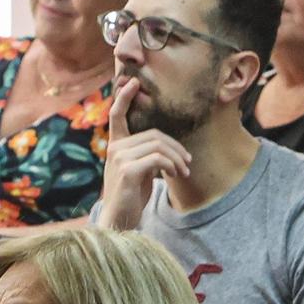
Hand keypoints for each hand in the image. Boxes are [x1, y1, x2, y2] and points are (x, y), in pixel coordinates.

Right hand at [97, 78, 189, 228]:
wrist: (119, 221)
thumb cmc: (131, 197)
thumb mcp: (139, 172)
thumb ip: (147, 156)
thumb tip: (169, 150)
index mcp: (116, 146)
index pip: (117, 115)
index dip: (124, 97)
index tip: (133, 82)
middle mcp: (115, 148)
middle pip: (154, 134)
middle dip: (176, 148)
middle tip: (188, 163)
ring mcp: (119, 158)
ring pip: (158, 146)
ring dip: (177, 158)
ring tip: (184, 171)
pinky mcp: (128, 171)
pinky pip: (158, 159)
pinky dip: (172, 165)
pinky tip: (175, 175)